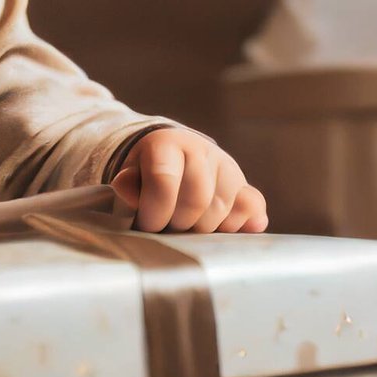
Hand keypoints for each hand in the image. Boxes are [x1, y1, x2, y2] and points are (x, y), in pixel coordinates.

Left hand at [110, 128, 267, 233]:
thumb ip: (127, 185)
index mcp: (167, 144)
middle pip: (196, 200)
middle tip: (167, 230)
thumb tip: (124, 188)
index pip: (164, 182)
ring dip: (203, 230)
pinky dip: (243, 224)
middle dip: (179, 225)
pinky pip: (252, 206)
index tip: (146, 226)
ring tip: (186, 229)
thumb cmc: (146, 172)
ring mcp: (227, 166)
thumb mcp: (130, 174)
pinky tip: (228, 232)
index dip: (154, 212)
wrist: (172, 156)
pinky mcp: (244, 184)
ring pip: (223, 208)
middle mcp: (201, 150)